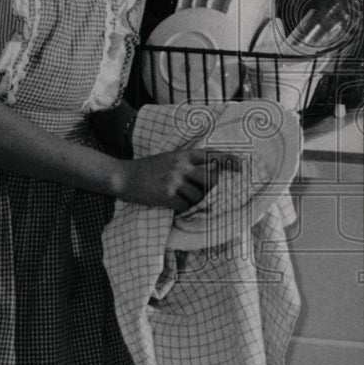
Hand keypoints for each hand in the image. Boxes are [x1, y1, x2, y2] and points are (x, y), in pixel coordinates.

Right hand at [116, 147, 238, 212]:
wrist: (123, 176)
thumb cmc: (146, 169)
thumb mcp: (168, 159)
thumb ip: (186, 163)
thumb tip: (207, 175)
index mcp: (182, 155)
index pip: (210, 155)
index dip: (227, 160)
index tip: (241, 166)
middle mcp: (181, 166)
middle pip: (210, 179)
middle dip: (211, 189)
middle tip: (204, 194)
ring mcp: (174, 180)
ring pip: (198, 196)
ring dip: (193, 202)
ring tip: (180, 199)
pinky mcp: (167, 195)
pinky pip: (184, 206)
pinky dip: (181, 209)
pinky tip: (171, 205)